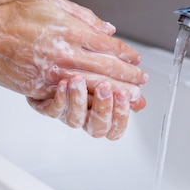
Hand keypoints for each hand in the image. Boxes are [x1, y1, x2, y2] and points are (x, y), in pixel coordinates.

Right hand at [0, 0, 147, 108]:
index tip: (137, 59)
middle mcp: (66, 53)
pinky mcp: (40, 88)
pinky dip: (88, 101)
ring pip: (94, 86)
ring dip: (116, 92)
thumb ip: (84, 16)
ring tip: (132, 98)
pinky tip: (100, 103)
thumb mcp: (53, 2)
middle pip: (108, 69)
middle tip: (143, 82)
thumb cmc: (14, 13)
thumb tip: (108, 29)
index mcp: (72, 31)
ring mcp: (53, 73)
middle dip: (130, 77)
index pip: (110, 47)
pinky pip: (69, 98)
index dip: (127, 55)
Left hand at [27, 76, 144, 139]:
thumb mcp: (107, 70)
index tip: (125, 95)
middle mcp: (85, 116)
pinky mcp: (46, 107)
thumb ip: (123, 80)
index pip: (115, 127)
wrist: (46, 61)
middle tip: (106, 87)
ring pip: (75, 120)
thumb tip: (142, 88)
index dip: (121, 114)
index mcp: (102, 111)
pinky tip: (64, 84)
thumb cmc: (81, 67)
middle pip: (98, 128)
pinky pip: (53, 110)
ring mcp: (66, 113)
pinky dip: (60, 98)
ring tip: (79, 80)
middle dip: (104, 108)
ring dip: (79, 100)